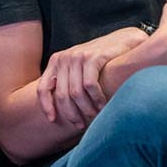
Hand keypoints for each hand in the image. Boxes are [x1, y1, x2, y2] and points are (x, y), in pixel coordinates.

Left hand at [37, 26, 151, 126]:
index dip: (46, 107)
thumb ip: (67, 81)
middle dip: (71, 114)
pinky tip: (102, 106)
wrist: (123, 41)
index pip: (43, 88)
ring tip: (93, 117)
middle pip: (61, 95)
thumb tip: (58, 109)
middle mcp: (64, 58)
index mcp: (56, 61)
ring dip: (85, 109)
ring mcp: (78, 56)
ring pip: (75, 93)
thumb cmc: (100, 60)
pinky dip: (96, 99)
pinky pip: (89, 85)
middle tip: (80, 125)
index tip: (53, 120)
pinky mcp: (93, 57)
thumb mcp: (78, 67)